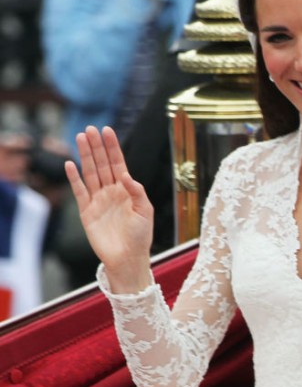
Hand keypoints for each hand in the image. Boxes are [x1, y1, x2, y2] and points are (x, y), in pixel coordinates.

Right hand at [64, 126, 153, 291]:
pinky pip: (79, 191)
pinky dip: (74, 178)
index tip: (107, 130)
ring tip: (80, 138)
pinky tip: (70, 164)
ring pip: (90, 173)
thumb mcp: (145, 211)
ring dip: (85, 156)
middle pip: (102, 164)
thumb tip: (126, 175)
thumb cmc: (141, 236)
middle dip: (97, 146)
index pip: (118, 163)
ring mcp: (98, 200)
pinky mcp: (87, 212)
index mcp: (127, 190)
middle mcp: (111, 192)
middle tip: (90, 128)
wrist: (127, 258)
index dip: (113, 147)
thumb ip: (137, 192)